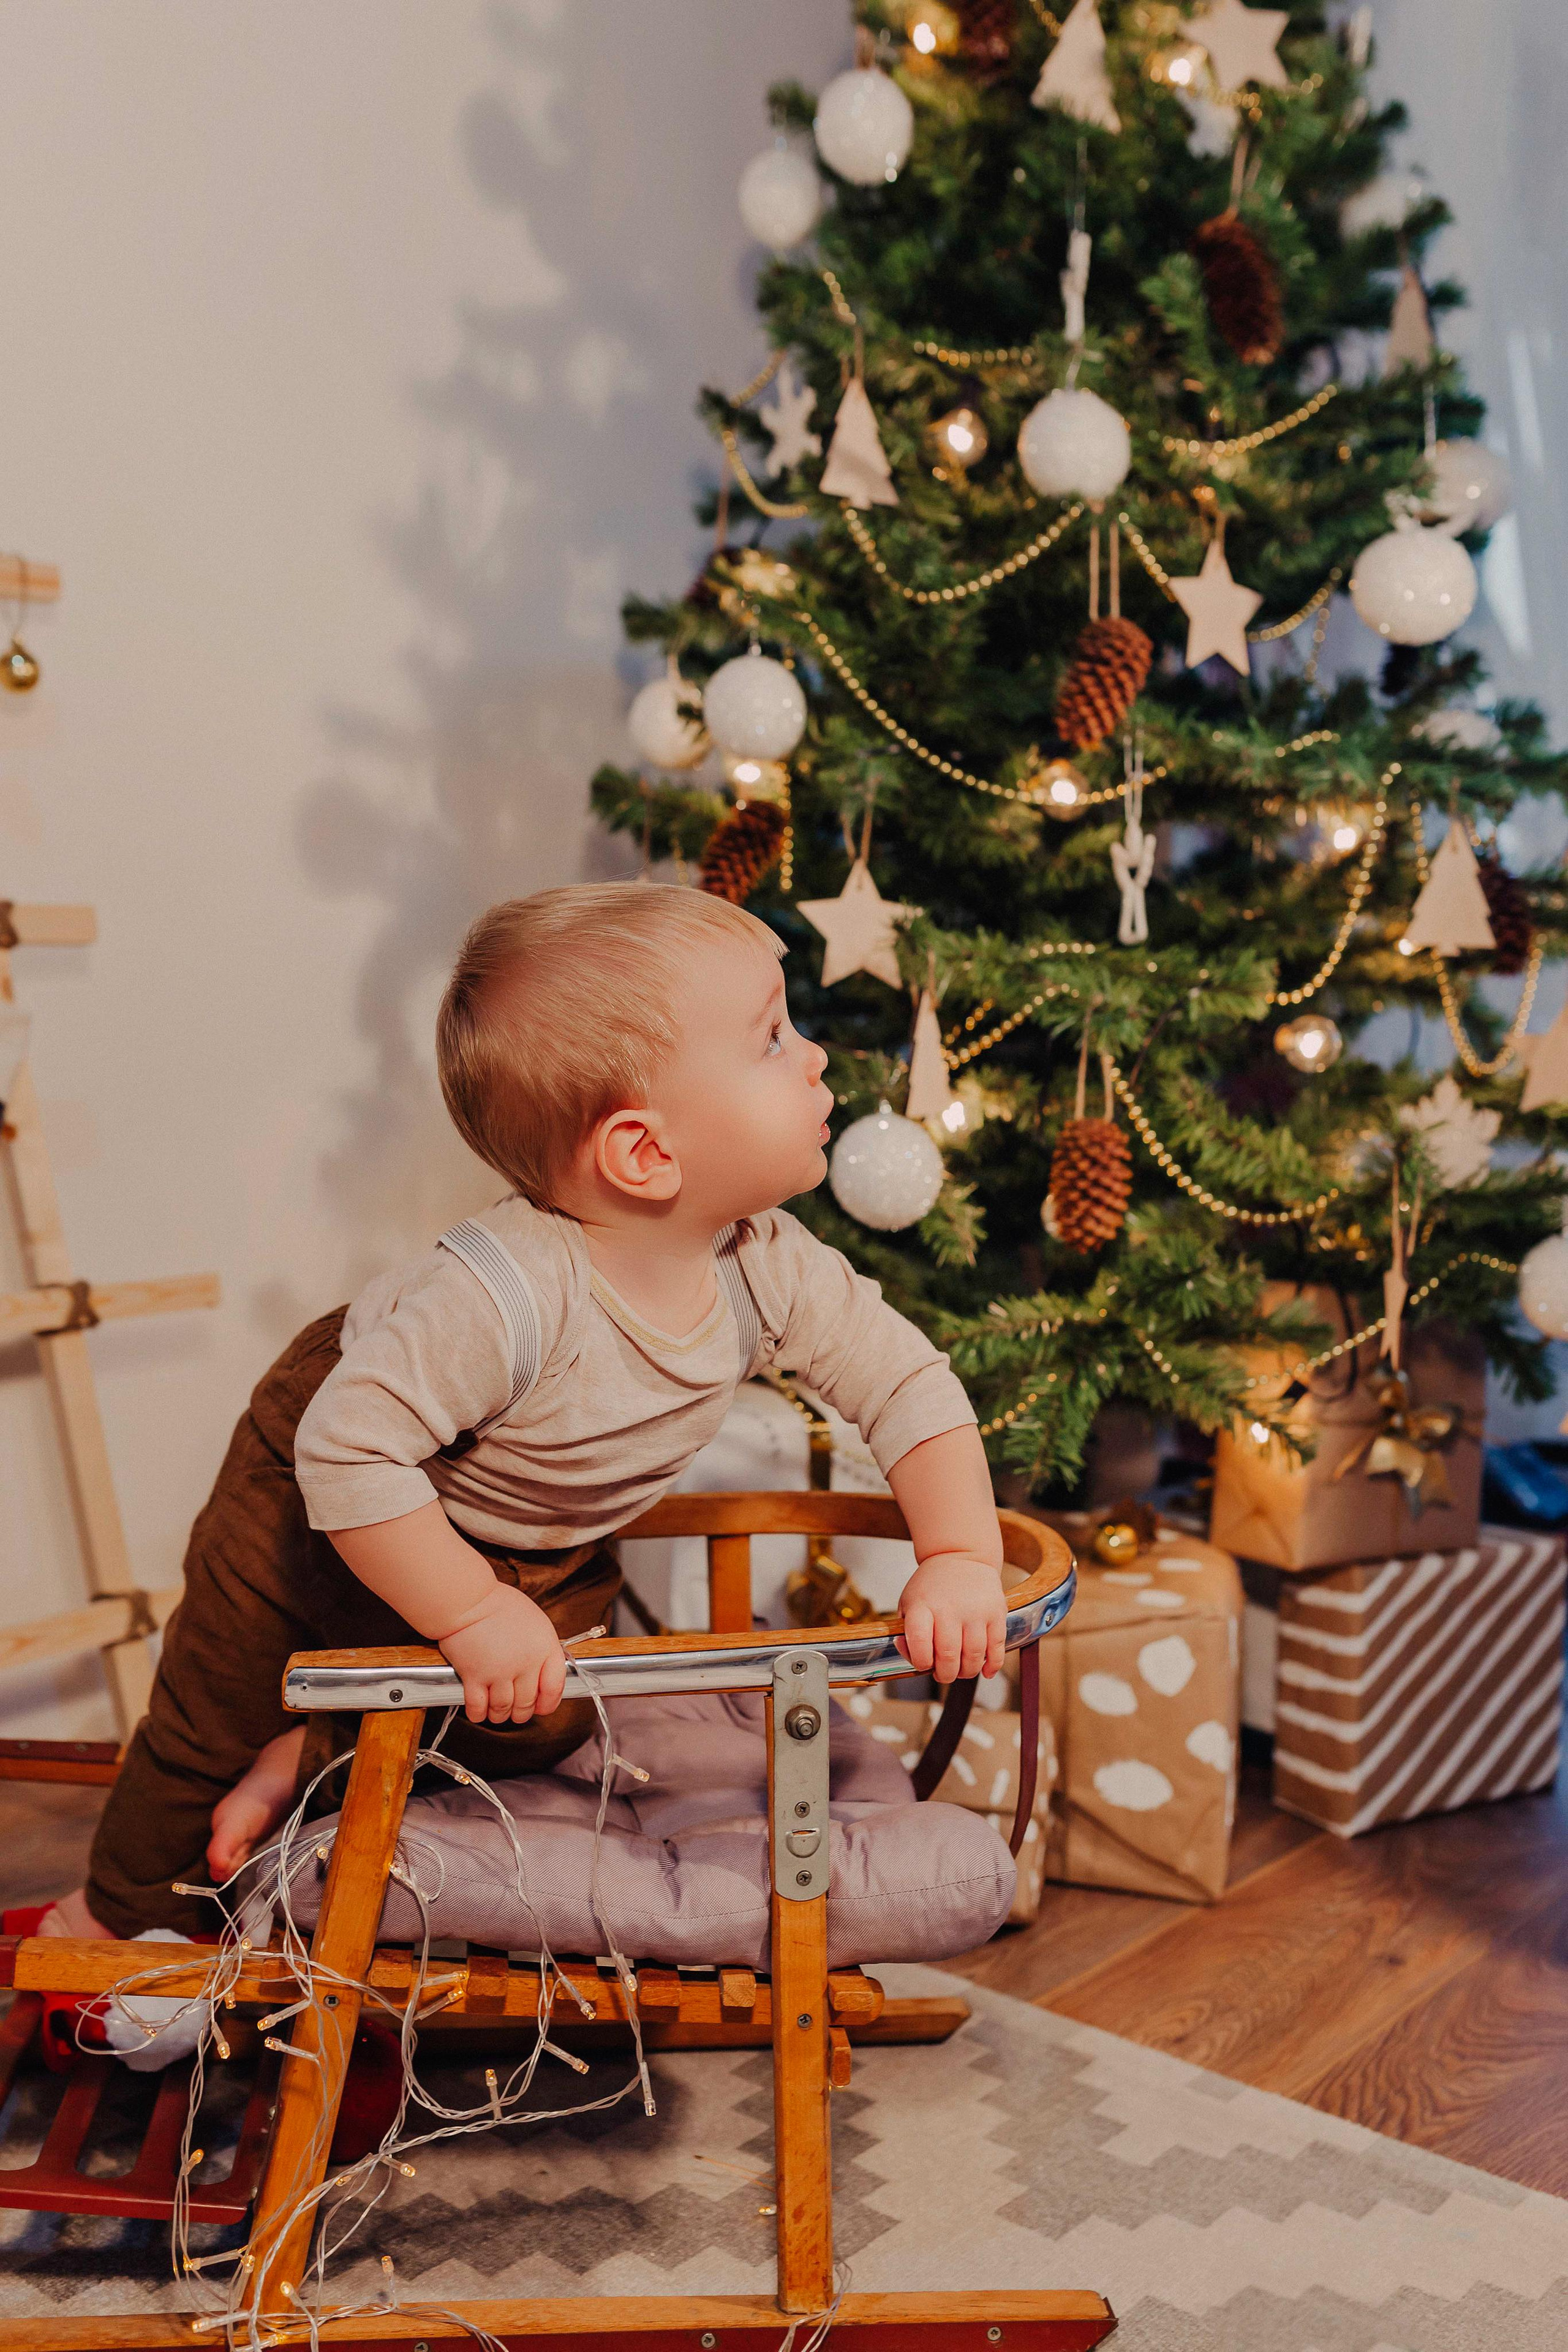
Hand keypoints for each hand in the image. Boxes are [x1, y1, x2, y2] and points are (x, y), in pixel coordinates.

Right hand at [438, 1583, 567, 1724]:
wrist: (468, 1599)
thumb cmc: (498, 1604)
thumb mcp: (534, 1621)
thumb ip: (540, 1647)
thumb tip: (541, 1670)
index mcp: (544, 1647)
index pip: (555, 1687)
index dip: (548, 1703)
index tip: (540, 1706)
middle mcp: (525, 1663)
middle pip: (526, 1703)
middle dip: (520, 1712)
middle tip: (514, 1710)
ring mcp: (500, 1671)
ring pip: (503, 1709)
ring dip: (499, 1714)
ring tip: (496, 1710)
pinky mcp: (474, 1676)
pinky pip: (478, 1707)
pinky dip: (478, 1713)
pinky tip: (479, 1710)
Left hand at [897, 1554, 1006, 1682]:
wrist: (961, 1557)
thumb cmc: (932, 1586)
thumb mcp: (909, 1602)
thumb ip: (906, 1632)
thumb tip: (912, 1658)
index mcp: (922, 1605)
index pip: (919, 1642)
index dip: (921, 1662)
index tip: (925, 1664)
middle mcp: (949, 1608)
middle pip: (948, 1656)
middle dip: (945, 1674)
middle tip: (944, 1674)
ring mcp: (975, 1610)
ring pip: (974, 1656)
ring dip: (967, 1672)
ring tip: (962, 1670)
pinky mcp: (996, 1613)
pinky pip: (997, 1648)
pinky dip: (992, 1665)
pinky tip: (985, 1671)